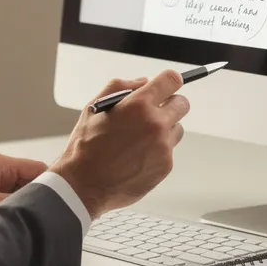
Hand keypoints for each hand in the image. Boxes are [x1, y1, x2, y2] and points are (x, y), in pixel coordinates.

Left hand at [0, 152, 48, 226]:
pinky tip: (4, 218)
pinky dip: (5, 206)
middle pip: (28, 181)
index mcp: (0, 164)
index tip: (59, 199)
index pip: (39, 170)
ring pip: (15, 190)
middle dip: (33, 198)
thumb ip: (15, 205)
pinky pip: (1, 195)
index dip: (51, 185)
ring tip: (18, 218)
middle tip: (38, 214)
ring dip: (17, 204)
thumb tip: (37, 208)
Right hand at [49, 69, 188, 218]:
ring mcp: (163, 146)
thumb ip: (120, 87)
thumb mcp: (94, 107)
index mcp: (138, 105)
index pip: (171, 80)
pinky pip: (169, 150)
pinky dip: (158, 150)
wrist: (84, 185)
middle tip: (154, 112)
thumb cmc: (86, 147)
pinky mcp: (166, 165)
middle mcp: (155, 123)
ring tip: (140, 139)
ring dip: (165, 129)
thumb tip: (143, 82)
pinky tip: (137, 156)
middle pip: (182, 103)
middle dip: (170, 104)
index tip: (166, 85)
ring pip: (177, 128)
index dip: (169, 81)